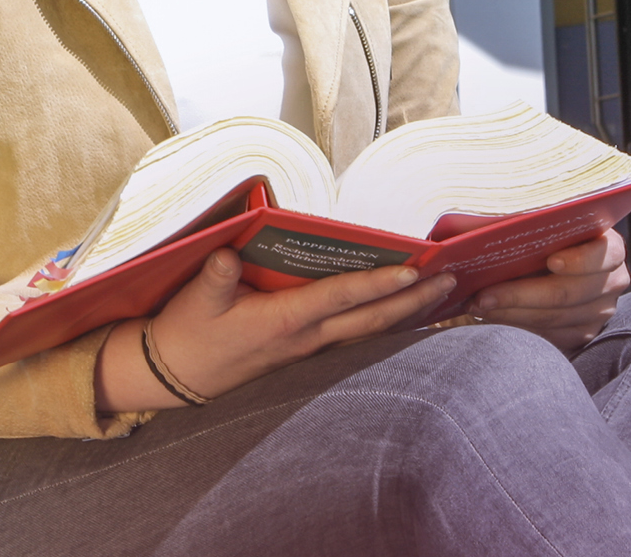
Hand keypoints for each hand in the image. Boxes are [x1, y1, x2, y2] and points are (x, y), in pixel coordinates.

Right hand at [101, 250, 458, 411]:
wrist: (175, 376)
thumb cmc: (187, 334)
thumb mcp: (196, 301)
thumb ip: (215, 278)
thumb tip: (227, 254)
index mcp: (283, 321)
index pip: (341, 298)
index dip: (378, 283)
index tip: (414, 269)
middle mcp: (305, 338)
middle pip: (372, 320)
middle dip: (414, 300)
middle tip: (454, 279)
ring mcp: (308, 349)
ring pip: (369, 332)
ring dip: (408, 313)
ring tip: (443, 294)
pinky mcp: (304, 351)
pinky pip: (355, 336)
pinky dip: (384, 322)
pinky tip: (403, 312)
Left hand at [465, 229, 629, 350]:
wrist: (558, 259)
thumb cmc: (546, 235)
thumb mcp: (546, 223)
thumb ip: (533, 223)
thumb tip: (493, 224)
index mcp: (611, 248)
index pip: (604, 254)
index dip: (579, 260)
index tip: (551, 261)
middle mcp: (612, 281)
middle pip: (568, 293)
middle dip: (519, 294)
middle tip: (482, 295)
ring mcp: (600, 311)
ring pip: (552, 319)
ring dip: (510, 313)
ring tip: (477, 305)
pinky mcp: (583, 334)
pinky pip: (548, 337)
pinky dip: (516, 327)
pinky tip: (491, 316)